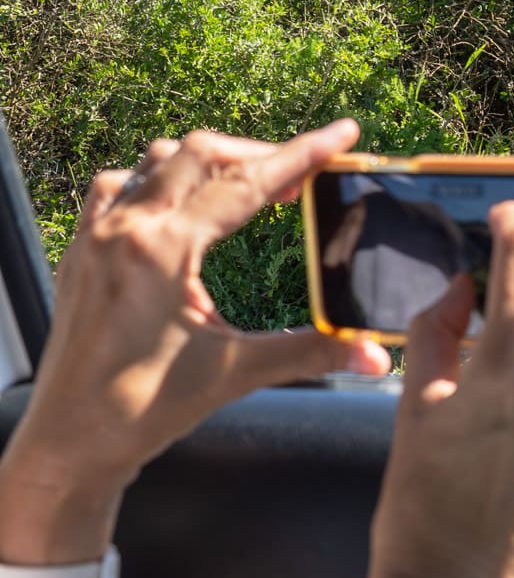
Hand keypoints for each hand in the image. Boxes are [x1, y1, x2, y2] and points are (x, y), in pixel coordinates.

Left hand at [0, 120, 389, 564]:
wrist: (70, 445)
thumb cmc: (143, 411)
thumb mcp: (238, 372)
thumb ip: (313, 352)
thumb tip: (378, 357)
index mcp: (163, 250)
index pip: (246, 182)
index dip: (302, 153)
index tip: (341, 131)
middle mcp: (125, 230)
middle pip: (202, 152)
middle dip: (258, 153)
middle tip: (300, 175)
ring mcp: (96, 236)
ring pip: (157, 160)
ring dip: (207, 160)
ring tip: (246, 183)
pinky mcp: (80, 250)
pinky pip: (117, 185)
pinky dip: (156, 177)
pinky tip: (178, 199)